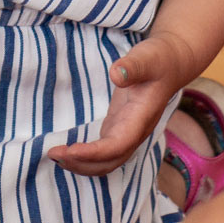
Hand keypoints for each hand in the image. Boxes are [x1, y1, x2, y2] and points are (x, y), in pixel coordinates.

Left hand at [47, 33, 202, 176]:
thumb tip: (116, 74)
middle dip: (81, 164)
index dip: (93, 153)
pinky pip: (103, 153)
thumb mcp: (147, 58)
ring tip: (55, 156)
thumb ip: (132, 66)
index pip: (117, 146)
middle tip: (52, 153)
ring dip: (81, 165)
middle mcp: (135, 132)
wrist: (171, 63)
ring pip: (107, 162)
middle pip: (110, 162)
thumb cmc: (158, 59)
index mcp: (141, 119)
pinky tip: (67, 151)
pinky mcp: (120, 128)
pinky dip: (85, 157)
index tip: (69, 150)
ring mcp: (127, 132)